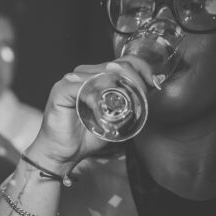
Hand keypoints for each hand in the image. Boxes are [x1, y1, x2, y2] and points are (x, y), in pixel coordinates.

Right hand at [28, 58, 152, 170]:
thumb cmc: (86, 136)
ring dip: (118, 91)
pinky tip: (102, 114)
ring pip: (102, 75)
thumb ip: (132, 101)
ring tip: (125, 108)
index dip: (140, 69)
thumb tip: (154, 87)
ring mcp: (71, 81)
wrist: (62, 153)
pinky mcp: (61, 90)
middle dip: (135, 82)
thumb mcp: (117, 118)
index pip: (122, 62)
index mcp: (96, 76)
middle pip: (116, 66)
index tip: (153, 84)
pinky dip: (97, 101)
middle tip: (140, 100)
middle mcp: (83, 74)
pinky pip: (84, 88)